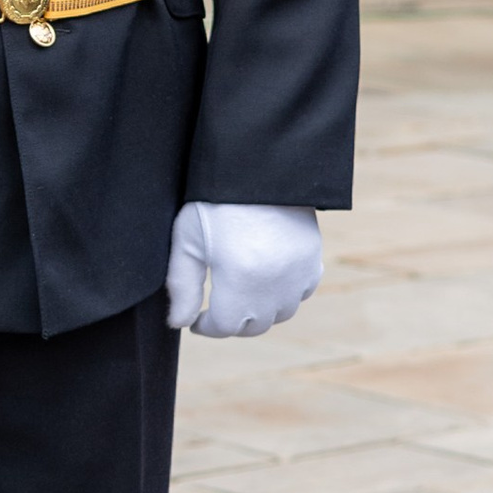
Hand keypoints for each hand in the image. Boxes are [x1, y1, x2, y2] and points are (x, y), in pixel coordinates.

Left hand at [165, 205, 322, 338]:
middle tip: (216, 308)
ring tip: (241, 295)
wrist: (260, 166)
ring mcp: (298, 273)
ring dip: (260, 312)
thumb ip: (182, 286)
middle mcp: (273, 284)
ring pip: (280, 313)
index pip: (225, 326)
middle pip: (254, 325)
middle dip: (232, 322)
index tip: (195, 319)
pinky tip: (268, 280)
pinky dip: (285, 294)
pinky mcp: (313, 259)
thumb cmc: (216, 200)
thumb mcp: (188, 239)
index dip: (206, 326)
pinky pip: (302, 292)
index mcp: (239, 279)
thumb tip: (178, 322)